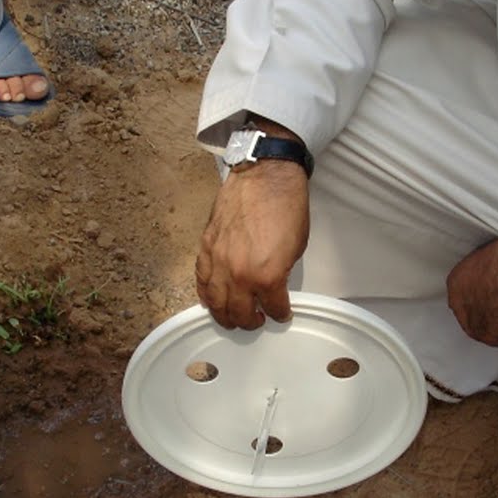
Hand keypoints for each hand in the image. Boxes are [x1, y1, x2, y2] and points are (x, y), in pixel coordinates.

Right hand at [195, 161, 308, 328]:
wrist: (265, 176)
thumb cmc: (285, 206)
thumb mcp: (296, 247)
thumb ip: (281, 272)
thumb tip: (274, 285)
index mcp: (267, 276)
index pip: (273, 307)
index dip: (279, 313)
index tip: (281, 314)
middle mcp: (239, 275)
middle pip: (239, 312)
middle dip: (250, 321)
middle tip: (256, 321)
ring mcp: (219, 261)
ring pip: (215, 302)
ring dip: (224, 315)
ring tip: (232, 319)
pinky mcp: (206, 248)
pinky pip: (201, 281)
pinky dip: (205, 295)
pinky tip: (210, 301)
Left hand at [445, 238, 497, 346]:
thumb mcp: (489, 255)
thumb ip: (487, 269)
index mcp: (456, 280)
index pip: (464, 293)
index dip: (480, 295)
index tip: (493, 295)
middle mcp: (458, 302)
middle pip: (470, 311)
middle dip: (485, 311)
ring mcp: (471, 320)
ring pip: (481, 326)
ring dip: (495, 325)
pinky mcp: (486, 334)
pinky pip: (497, 338)